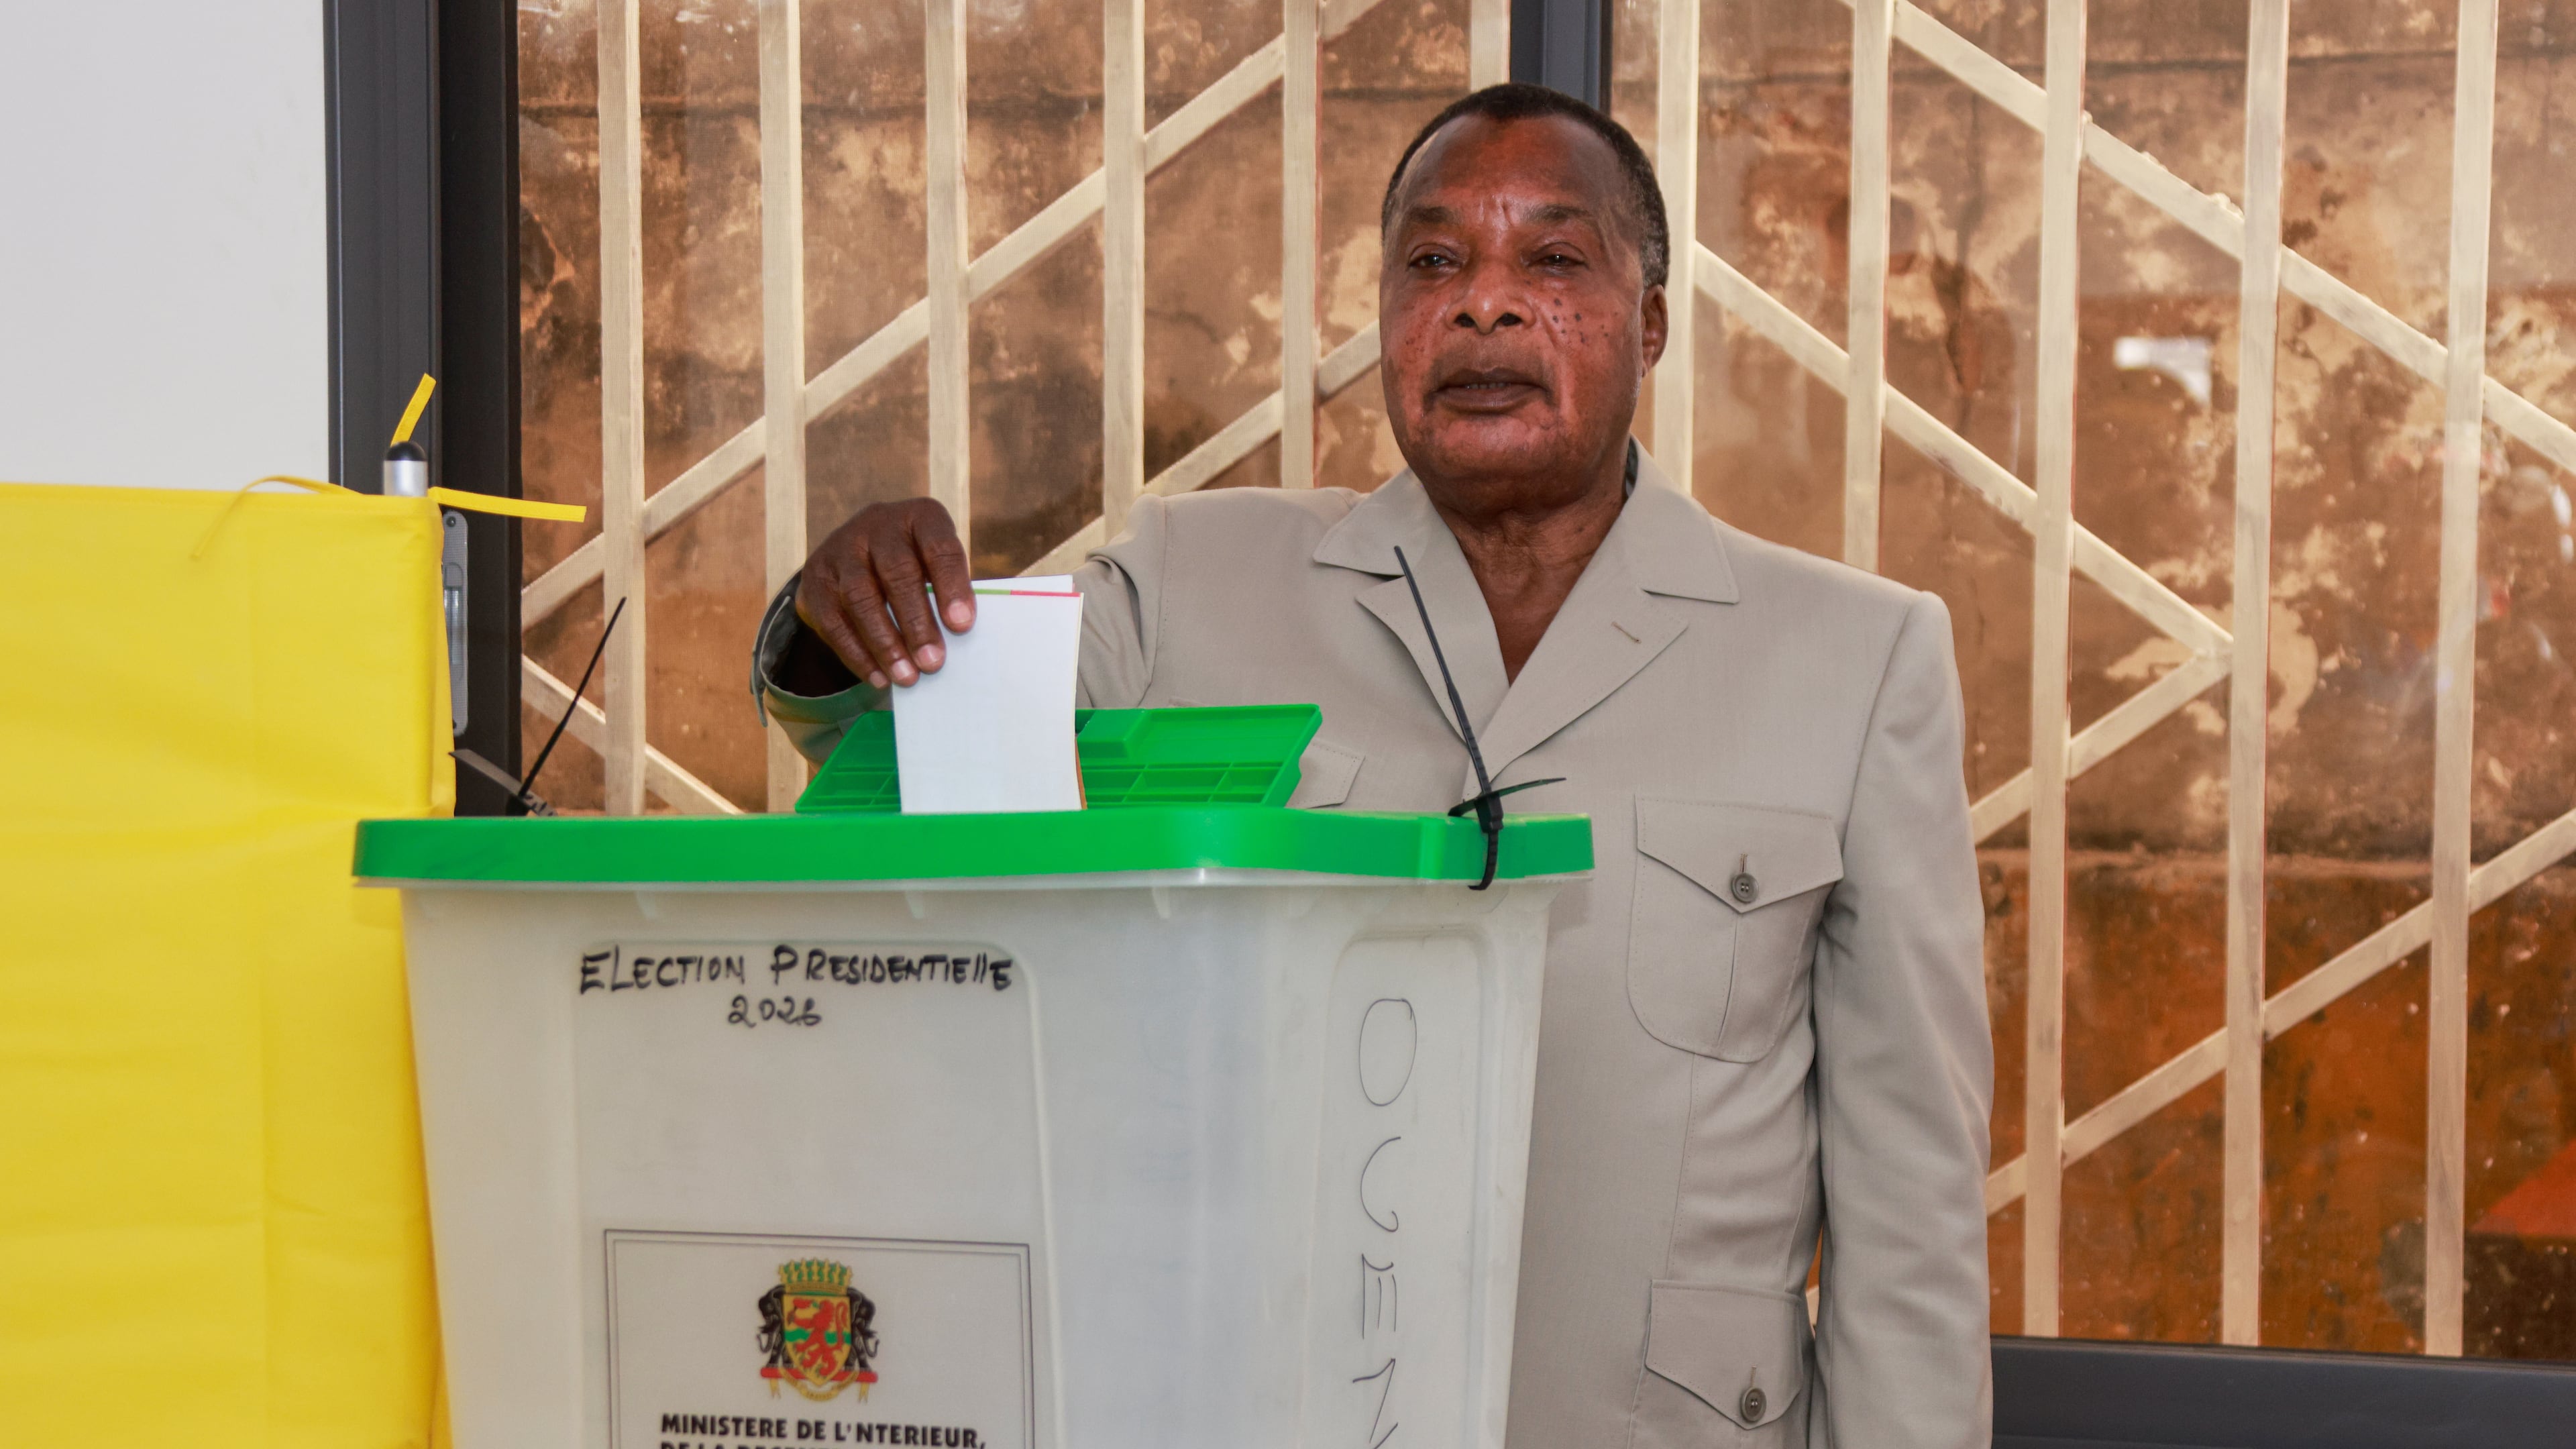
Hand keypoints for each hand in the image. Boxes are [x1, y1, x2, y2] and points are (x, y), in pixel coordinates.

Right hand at [794, 498, 973, 687]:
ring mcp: (841, 548)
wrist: (859, 556)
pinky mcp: (815, 577)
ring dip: (885, 643)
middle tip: (933, 663)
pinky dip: (857, 653)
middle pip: (896, 572)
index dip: (952, 585)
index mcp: (920, 516)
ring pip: (859, 596)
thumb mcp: (937, 567)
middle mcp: (877, 523)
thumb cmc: (917, 567)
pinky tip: (878, 677)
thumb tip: (958, 640)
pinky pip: (833, 620)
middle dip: (916, 622)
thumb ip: (947, 594)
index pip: (938, 546)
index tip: (963, 625)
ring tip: (907, 677)